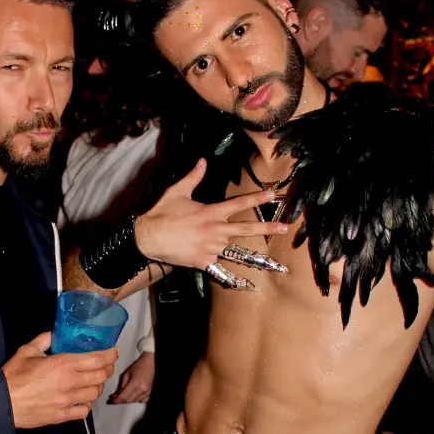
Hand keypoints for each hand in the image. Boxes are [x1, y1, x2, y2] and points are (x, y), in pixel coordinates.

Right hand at [2, 331, 117, 427]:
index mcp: (64, 364)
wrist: (2, 403)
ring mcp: (68, 401)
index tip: (114, 351)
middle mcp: (70, 382)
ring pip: (95, 393)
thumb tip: (55, 332)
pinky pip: (84, 410)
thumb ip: (45, 339)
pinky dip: (87, 404)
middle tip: (105, 365)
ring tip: (94, 381)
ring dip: (98, 386)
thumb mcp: (27, 350)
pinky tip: (82, 399)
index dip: (110, 355)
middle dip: (107, 369)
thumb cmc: (13, 375)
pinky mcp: (63, 415)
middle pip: (101, 376)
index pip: (98, 359)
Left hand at [109, 351, 154, 403]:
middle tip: (114, 399)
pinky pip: (141, 400)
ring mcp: (147, 392)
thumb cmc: (138, 366)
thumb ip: (122, 386)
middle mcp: (142, 390)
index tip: (111, 401)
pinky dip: (135, 400)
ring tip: (122, 396)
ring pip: (134, 401)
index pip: (124, 396)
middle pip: (129, 400)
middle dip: (121, 401)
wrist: (151, 364)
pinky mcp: (150, 393)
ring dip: (127, 400)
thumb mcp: (126, 374)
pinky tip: (132, 396)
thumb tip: (116, 395)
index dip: (117, 400)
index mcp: (135, 384)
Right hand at [134, 158, 287, 268]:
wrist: (149, 239)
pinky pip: (217, 262)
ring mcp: (210, 247)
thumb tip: (202, 161)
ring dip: (239, 249)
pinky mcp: (203, 261)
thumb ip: (193, 177)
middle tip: (284, 228)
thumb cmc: (162, 214)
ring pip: (230, 247)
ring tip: (264, 260)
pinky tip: (229, 272)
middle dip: (267, 228)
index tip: (272, 196)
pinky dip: (218, 262)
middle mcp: (215, 230)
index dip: (257, 199)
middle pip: (246, 229)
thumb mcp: (177, 192)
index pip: (239, 204)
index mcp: (211, 212)